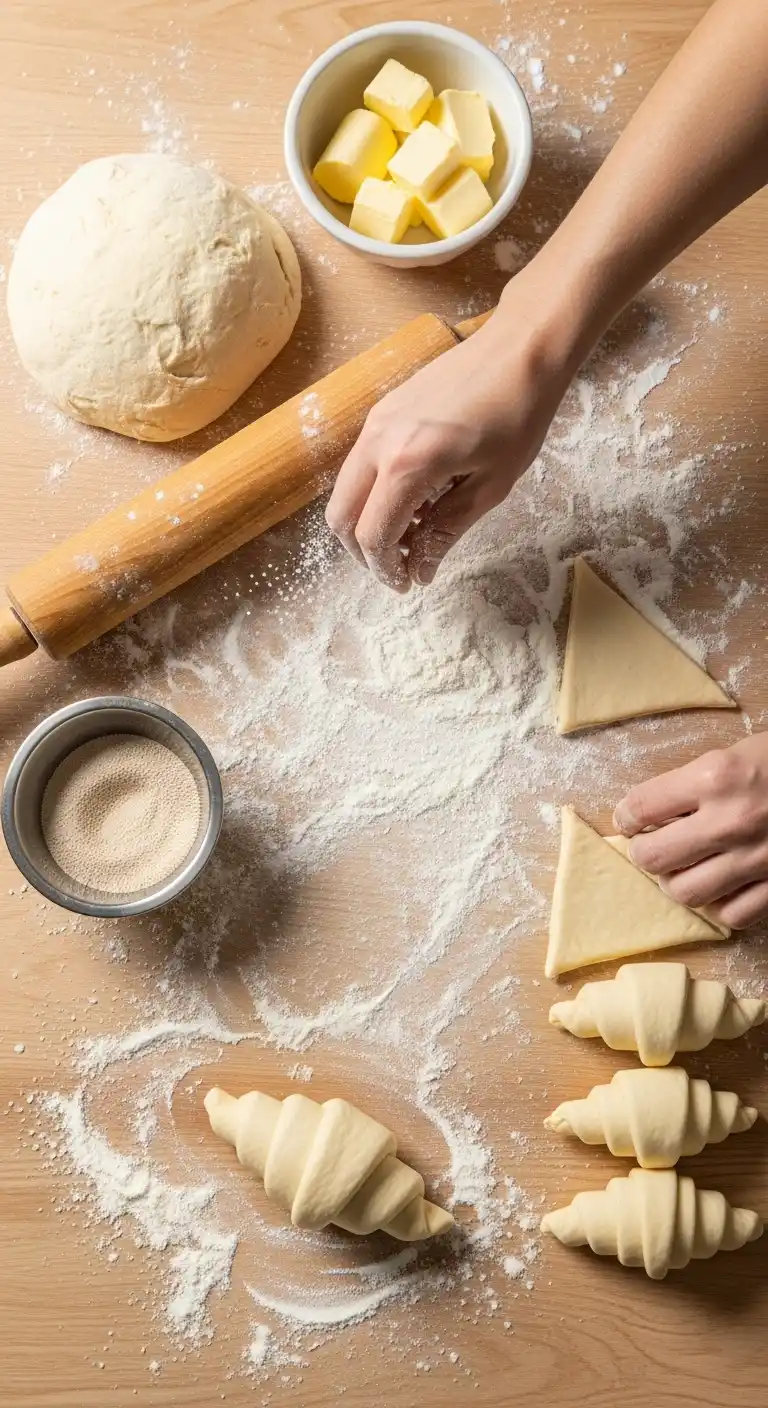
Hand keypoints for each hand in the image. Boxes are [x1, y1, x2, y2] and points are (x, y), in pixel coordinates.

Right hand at [325, 281, 574, 590]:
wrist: (520, 348)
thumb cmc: (518, 415)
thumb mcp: (490, 486)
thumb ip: (447, 531)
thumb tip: (420, 571)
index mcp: (408, 465)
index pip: (373, 535)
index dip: (385, 568)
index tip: (407, 583)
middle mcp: (379, 442)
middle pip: (341, 517)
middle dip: (363, 552)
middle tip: (399, 566)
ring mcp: (375, 422)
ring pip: (345, 490)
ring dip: (367, 521)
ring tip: (412, 532)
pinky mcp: (382, 410)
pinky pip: (360, 464)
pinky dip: (373, 492)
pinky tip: (414, 498)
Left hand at [613, 734, 767, 928]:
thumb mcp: (738, 752)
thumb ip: (695, 782)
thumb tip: (651, 812)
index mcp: (715, 777)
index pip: (641, 807)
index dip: (626, 816)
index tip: (629, 820)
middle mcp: (730, 820)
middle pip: (654, 857)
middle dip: (643, 853)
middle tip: (650, 846)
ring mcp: (755, 858)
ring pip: (686, 892)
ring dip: (676, 882)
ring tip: (682, 869)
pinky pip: (732, 913)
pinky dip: (720, 904)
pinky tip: (722, 886)